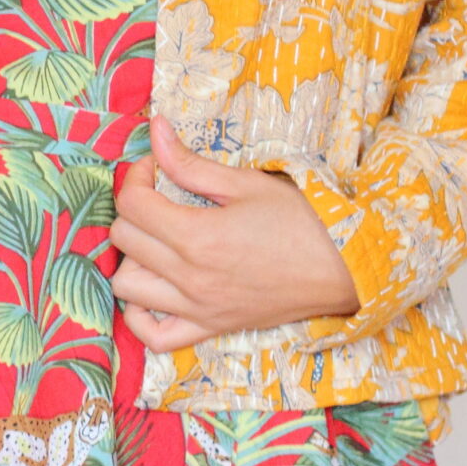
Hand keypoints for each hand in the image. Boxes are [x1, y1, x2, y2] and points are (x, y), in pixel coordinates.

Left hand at [109, 114, 359, 351]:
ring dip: (133, 258)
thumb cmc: (302, 221)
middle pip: (124, 239)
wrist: (342, 268)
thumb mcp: (246, 183)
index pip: (132, 204)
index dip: (137, 176)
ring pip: (127, 286)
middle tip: (159, 197)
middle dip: (134, 209)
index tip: (156, 169)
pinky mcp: (210, 328)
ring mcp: (197, 308)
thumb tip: (155, 129)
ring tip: (158, 241)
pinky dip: (142, 315)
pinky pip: (155, 336)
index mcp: (197, 236)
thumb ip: (191, 163)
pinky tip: (155, 290)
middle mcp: (190, 277)